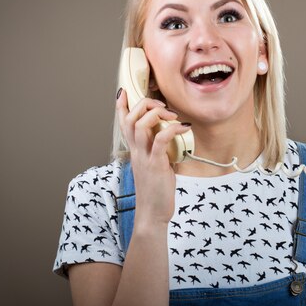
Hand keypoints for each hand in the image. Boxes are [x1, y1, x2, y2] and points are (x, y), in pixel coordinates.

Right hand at [115, 89, 190, 225]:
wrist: (152, 214)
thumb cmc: (156, 192)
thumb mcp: (156, 167)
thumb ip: (160, 152)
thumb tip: (174, 140)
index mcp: (135, 151)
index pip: (123, 124)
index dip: (122, 106)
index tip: (123, 91)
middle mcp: (136, 152)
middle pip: (130, 118)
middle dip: (144, 104)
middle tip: (162, 105)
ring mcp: (144, 158)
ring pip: (140, 125)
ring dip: (156, 113)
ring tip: (172, 115)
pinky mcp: (155, 165)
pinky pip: (159, 139)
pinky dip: (171, 129)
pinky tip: (183, 127)